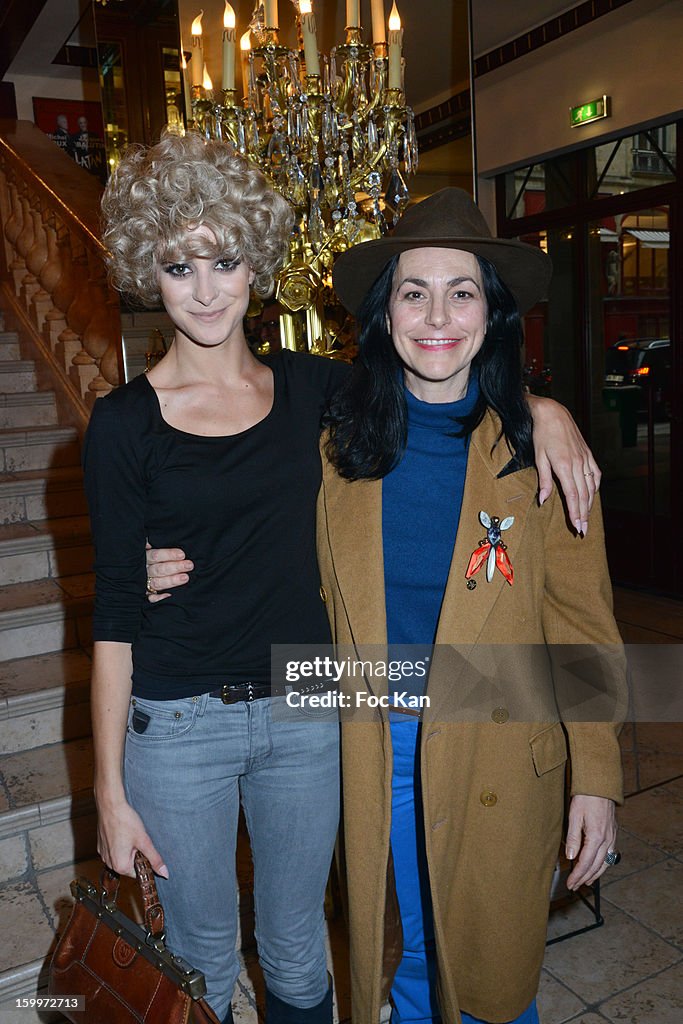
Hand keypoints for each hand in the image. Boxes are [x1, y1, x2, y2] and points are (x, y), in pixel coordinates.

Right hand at [96, 795, 168, 878]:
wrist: (110, 806)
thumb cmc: (126, 821)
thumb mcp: (144, 841)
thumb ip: (155, 859)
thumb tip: (164, 873)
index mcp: (120, 866)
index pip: (138, 873)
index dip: (145, 862)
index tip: (147, 850)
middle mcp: (109, 863)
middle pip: (129, 865)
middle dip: (136, 855)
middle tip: (139, 840)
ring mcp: (103, 854)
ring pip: (121, 857)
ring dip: (128, 849)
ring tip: (130, 834)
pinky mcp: (100, 846)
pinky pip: (113, 850)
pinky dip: (119, 844)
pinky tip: (123, 832)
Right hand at [145, 541, 193, 602]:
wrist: (131, 568)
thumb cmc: (152, 554)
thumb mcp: (150, 544)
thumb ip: (152, 541)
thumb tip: (154, 539)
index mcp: (145, 556)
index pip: (156, 555)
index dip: (169, 554)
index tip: (182, 554)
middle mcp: (144, 570)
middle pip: (159, 569)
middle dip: (175, 567)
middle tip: (189, 565)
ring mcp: (144, 582)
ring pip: (157, 582)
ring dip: (171, 581)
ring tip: (185, 578)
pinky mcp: (145, 593)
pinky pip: (150, 598)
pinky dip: (158, 598)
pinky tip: (169, 596)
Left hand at [527, 396, 600, 534]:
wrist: (552, 413)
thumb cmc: (542, 435)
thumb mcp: (538, 458)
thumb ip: (544, 480)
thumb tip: (543, 500)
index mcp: (564, 466)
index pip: (573, 495)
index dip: (576, 513)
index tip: (577, 526)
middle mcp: (577, 463)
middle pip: (584, 495)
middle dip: (584, 514)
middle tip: (584, 530)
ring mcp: (585, 458)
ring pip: (591, 486)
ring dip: (590, 504)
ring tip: (588, 518)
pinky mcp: (587, 453)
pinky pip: (595, 473)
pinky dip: (595, 486)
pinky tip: (593, 495)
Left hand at [565, 794, 616, 889]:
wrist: (600, 785)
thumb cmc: (586, 798)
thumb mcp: (575, 816)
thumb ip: (573, 838)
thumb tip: (571, 857)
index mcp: (596, 837)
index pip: (585, 862)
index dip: (577, 875)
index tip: (570, 883)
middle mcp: (607, 840)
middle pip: (595, 866)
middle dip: (584, 878)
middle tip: (574, 886)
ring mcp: (612, 837)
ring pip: (605, 863)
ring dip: (595, 874)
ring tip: (586, 882)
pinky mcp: (613, 834)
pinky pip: (610, 855)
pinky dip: (603, 865)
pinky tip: (599, 867)